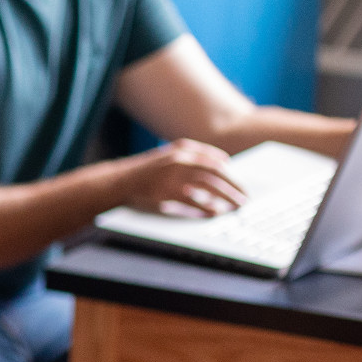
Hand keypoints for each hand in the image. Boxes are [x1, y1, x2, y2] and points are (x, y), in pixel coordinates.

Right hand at [123, 139, 245, 217]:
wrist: (116, 181)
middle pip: (217, 173)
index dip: (230, 172)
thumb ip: (187, 160)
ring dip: (227, 196)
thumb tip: (214, 171)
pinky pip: (195, 201)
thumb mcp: (165, 157)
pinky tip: (215, 212)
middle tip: (244, 196)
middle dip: (234, 186)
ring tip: (237, 205)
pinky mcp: (167, 193)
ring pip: (210, 186)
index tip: (238, 181)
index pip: (215, 159)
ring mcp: (174, 176)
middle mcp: (180, 160)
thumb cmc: (142, 172)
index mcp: (182, 149)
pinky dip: (207, 207)